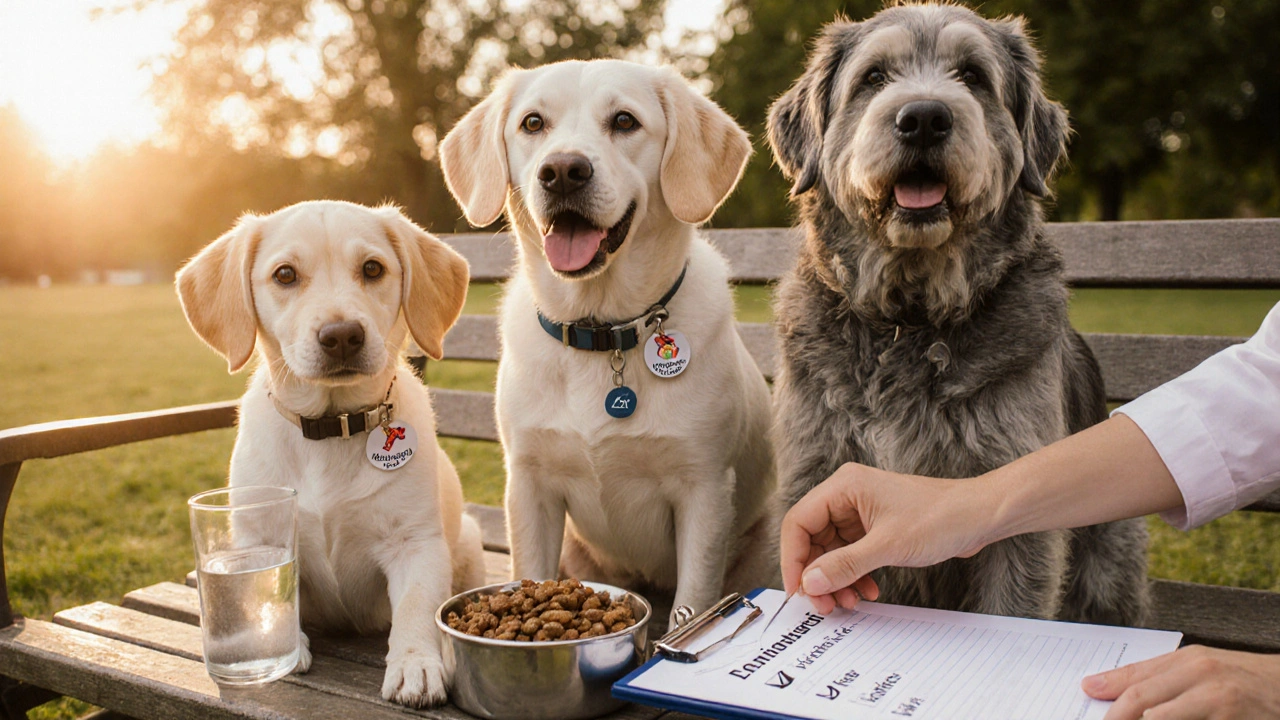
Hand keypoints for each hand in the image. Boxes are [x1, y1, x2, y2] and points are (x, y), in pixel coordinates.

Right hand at [779, 463, 997, 613]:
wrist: (981, 516)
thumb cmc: (941, 517)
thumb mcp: (888, 545)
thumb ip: (844, 565)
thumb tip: (810, 583)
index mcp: (844, 487)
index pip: (799, 522)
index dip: (793, 559)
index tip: (799, 591)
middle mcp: (847, 496)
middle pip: (812, 539)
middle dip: (817, 575)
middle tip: (824, 605)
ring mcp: (861, 512)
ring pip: (831, 551)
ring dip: (836, 579)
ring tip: (849, 603)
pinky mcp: (875, 527)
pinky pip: (851, 554)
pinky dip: (854, 575)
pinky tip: (868, 591)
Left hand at [1084, 645, 1279, 718]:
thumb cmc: (1243, 681)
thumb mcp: (1202, 670)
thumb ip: (1158, 678)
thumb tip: (1101, 687)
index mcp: (1189, 660)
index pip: (1136, 678)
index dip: (1108, 692)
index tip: (1086, 697)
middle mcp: (1201, 676)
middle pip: (1142, 700)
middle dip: (1116, 716)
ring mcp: (1218, 701)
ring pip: (1159, 718)